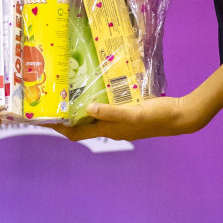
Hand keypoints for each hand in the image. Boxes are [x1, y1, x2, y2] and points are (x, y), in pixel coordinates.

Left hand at [57, 92, 215, 141]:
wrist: (180, 116)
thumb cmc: (156, 116)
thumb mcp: (133, 113)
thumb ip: (111, 112)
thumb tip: (86, 110)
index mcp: (109, 130)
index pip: (76, 134)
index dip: (59, 128)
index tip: (43, 119)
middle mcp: (111, 128)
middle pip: (82, 126)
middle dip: (66, 116)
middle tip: (53, 100)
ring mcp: (120, 121)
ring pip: (93, 117)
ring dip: (79, 109)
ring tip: (68, 92)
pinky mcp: (128, 113)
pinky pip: (106, 109)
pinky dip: (96, 102)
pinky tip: (94, 88)